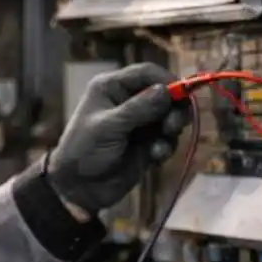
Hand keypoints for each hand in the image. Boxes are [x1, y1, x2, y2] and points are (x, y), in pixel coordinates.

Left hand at [47, 63, 188, 216]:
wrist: (79, 188)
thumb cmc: (84, 151)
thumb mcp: (108, 127)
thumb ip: (138, 109)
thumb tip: (167, 90)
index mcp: (112, 88)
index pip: (147, 73)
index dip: (167, 80)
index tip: (182, 94)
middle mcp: (127, 100)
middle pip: (165, 93)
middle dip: (174, 107)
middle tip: (172, 125)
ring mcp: (139, 123)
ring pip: (170, 116)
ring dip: (171, 129)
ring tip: (161, 144)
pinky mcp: (147, 143)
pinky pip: (167, 138)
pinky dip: (166, 146)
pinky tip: (155, 157)